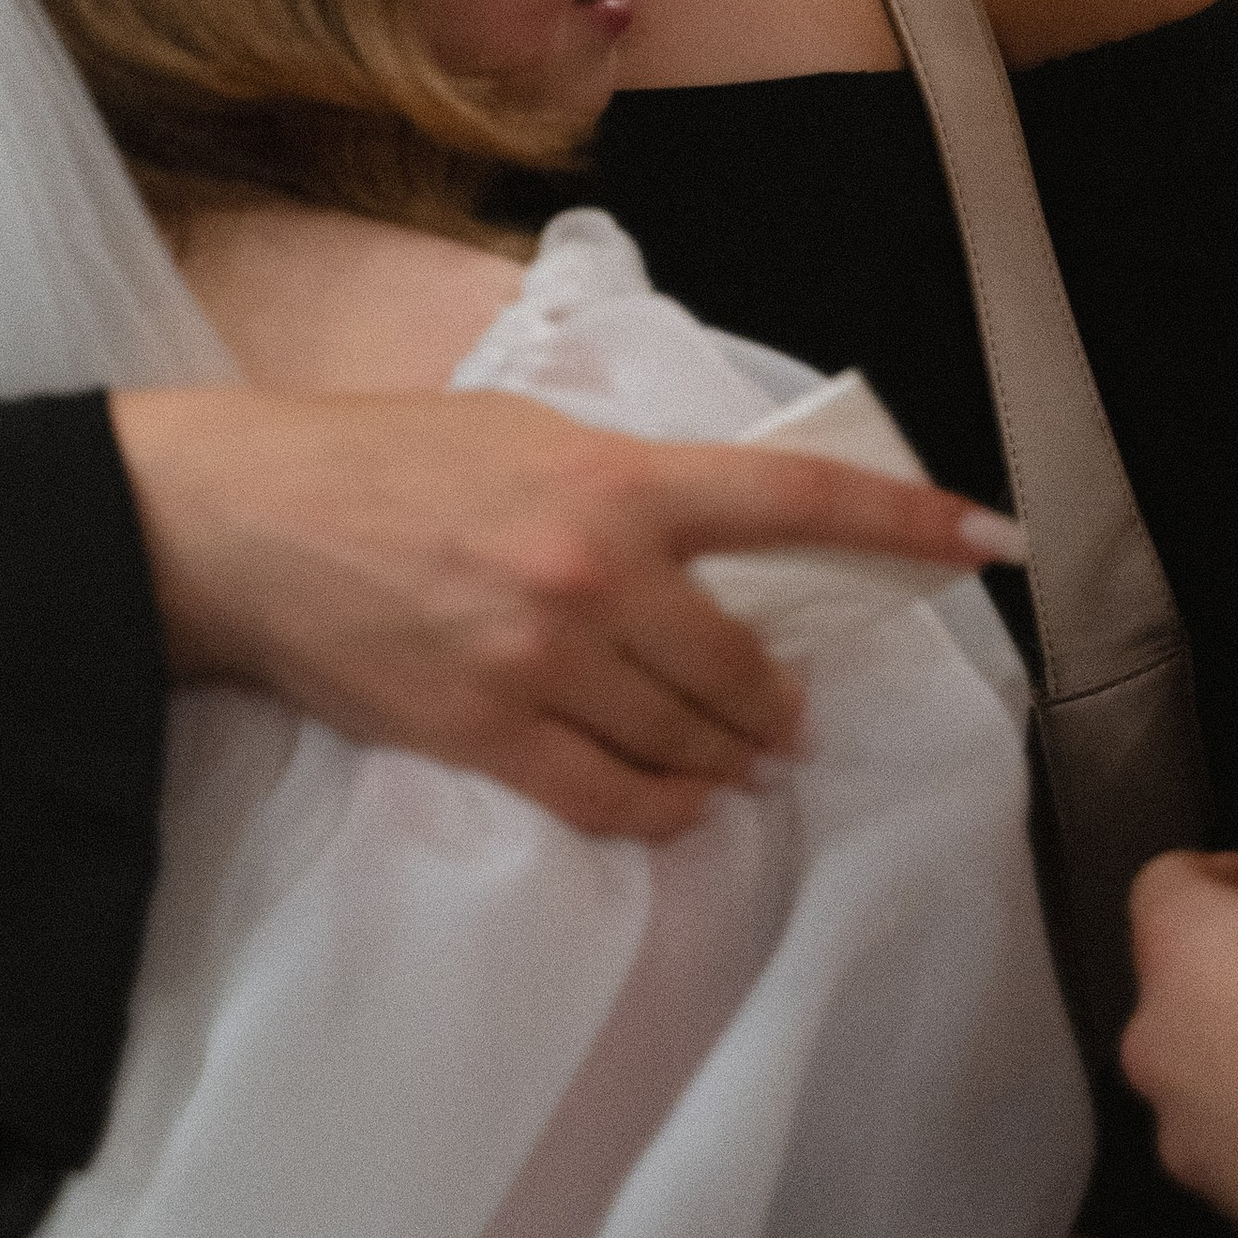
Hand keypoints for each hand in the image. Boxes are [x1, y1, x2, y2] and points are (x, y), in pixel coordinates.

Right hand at [107, 382, 1017, 840]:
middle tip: (785, 708)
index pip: (794, 501)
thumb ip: (624, 479)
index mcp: (614, 477)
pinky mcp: (486, 734)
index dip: (905, 524)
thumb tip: (707, 526)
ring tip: (731, 756)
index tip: (992, 539)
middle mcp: (597, 572)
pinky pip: (614, 800)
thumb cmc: (381, 456)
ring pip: (690, 745)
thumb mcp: (523, 430)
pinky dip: (661, 808)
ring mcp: (543, 663)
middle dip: (778, 699)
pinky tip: (671, 799)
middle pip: (746, 670)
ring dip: (726, 760)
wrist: (245, 522)